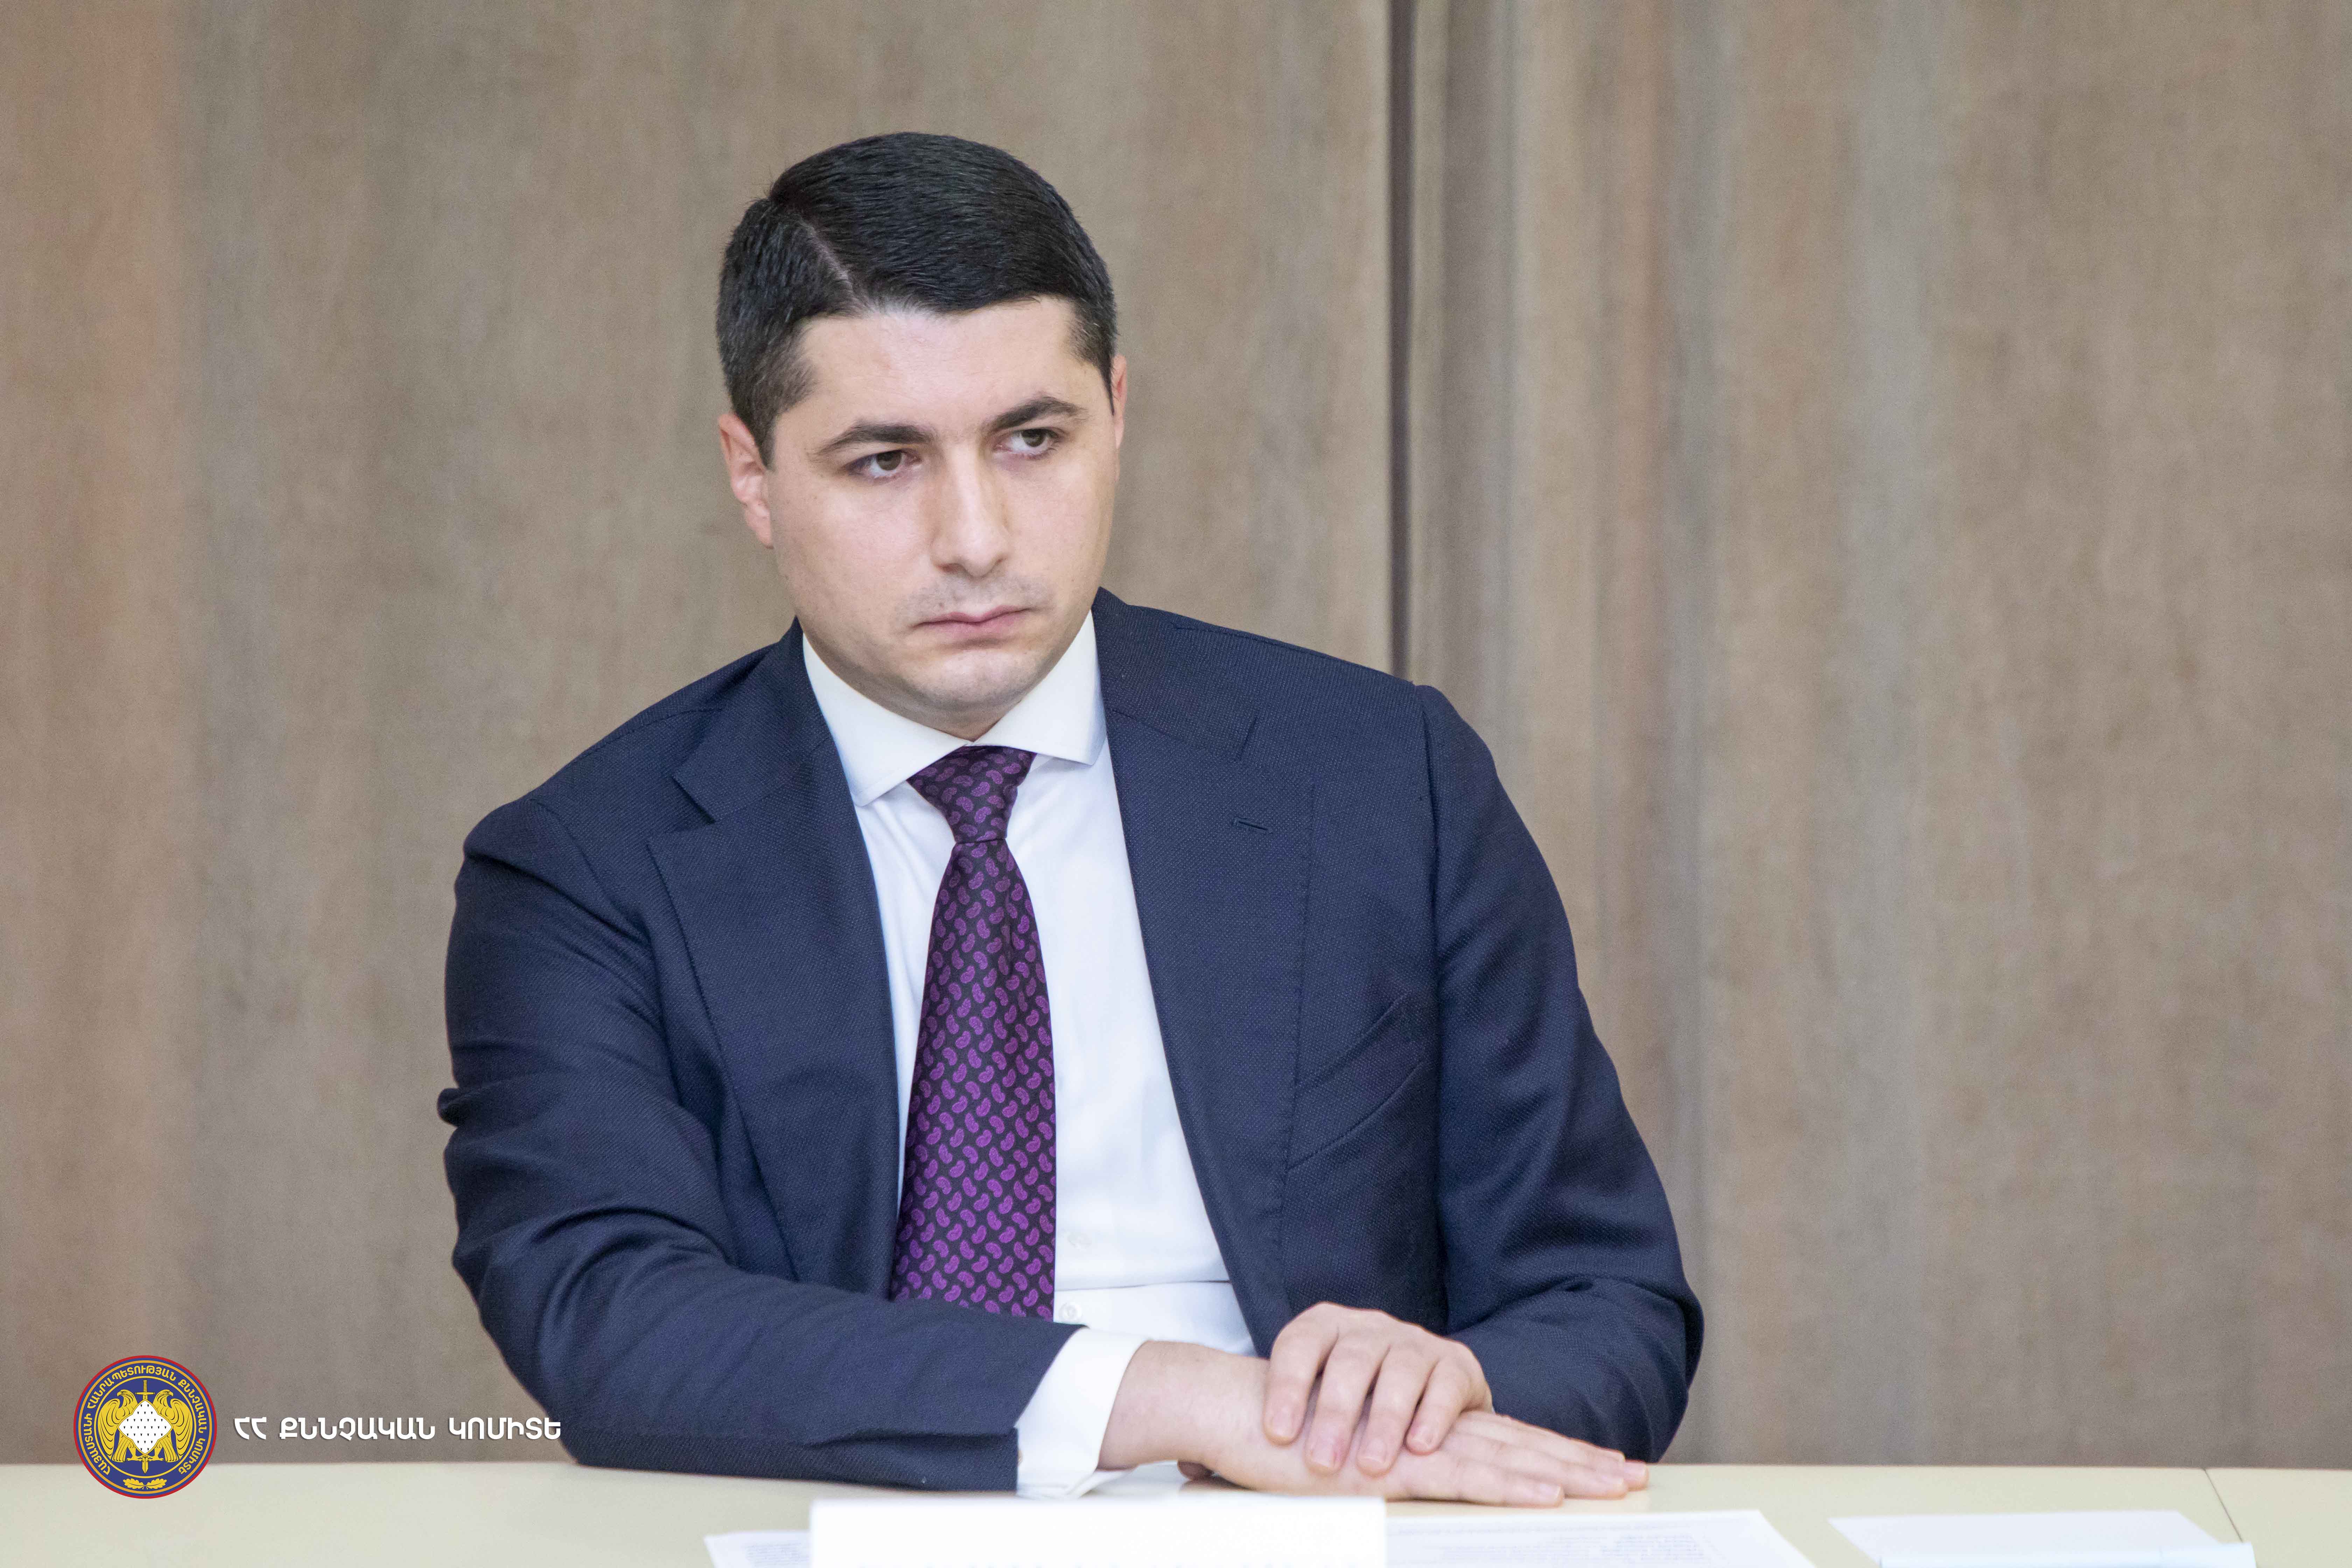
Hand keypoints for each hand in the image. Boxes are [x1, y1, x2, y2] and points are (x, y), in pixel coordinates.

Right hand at [1101, 1342, 1645, 1505]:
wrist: (1234, 1410)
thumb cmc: (1284, 1441)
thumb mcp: (1349, 1463)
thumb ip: (1385, 1468)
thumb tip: (1412, 1479)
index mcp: (1421, 1429)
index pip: (1502, 1439)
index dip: (1555, 1452)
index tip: (1606, 1466)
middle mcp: (1425, 1428)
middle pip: (1517, 1443)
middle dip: (1578, 1461)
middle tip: (1635, 1474)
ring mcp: (1410, 1442)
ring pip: (1503, 1457)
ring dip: (1561, 1472)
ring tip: (1608, 1485)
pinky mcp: (1389, 1462)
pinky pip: (1461, 1474)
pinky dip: (1508, 1483)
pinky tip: (1544, 1492)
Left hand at [1262, 1302, 1488, 1475]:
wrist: (1424, 1396)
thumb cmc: (1354, 1407)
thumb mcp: (1315, 1399)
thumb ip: (1284, 1417)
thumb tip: (1213, 1461)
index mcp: (1328, 1326)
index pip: (1300, 1344)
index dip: (1286, 1385)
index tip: (1276, 1434)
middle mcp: (1371, 1327)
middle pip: (1350, 1359)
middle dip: (1335, 1412)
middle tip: (1322, 1461)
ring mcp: (1415, 1341)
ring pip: (1399, 1369)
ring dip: (1385, 1420)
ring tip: (1372, 1465)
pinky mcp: (1456, 1363)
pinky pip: (1445, 1383)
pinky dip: (1433, 1415)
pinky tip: (1420, 1446)